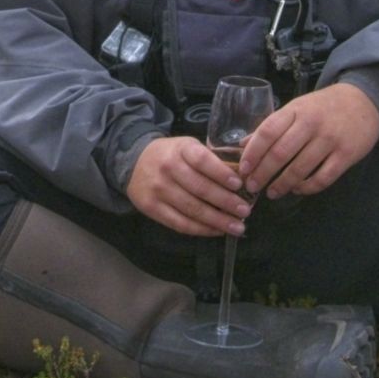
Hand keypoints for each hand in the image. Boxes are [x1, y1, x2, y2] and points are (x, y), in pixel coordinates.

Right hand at [125, 136, 252, 236]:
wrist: (134, 162)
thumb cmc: (171, 155)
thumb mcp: (188, 147)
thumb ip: (211, 160)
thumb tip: (242, 178)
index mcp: (181, 149)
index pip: (202, 160)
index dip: (221, 173)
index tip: (238, 185)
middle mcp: (168, 168)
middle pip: (200, 188)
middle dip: (226, 202)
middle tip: (245, 211)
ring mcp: (158, 189)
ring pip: (192, 209)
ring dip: (217, 220)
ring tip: (237, 227)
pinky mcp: (151, 208)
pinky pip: (180, 223)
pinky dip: (201, 229)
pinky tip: (217, 231)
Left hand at [239, 83, 378, 199]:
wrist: (364, 102)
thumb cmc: (323, 107)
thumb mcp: (296, 108)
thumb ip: (272, 126)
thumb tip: (243, 145)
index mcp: (295, 110)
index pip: (268, 131)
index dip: (252, 153)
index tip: (243, 169)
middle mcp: (311, 124)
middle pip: (280, 153)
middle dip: (262, 173)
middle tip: (252, 187)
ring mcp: (330, 140)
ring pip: (300, 169)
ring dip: (282, 184)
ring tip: (272, 193)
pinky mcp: (346, 155)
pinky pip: (323, 178)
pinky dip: (307, 188)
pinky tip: (297, 190)